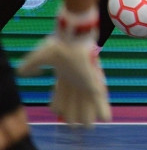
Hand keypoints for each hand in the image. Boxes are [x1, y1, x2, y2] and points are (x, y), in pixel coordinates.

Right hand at [17, 7, 110, 126]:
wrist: (74, 37)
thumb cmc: (60, 44)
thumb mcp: (40, 55)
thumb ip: (31, 65)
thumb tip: (22, 72)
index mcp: (65, 74)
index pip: (61, 93)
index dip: (59, 103)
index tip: (57, 111)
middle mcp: (78, 79)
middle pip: (75, 101)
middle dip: (73, 113)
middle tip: (72, 125)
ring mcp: (87, 81)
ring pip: (88, 103)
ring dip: (88, 115)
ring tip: (88, 127)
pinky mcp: (95, 82)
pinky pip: (100, 99)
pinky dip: (103, 109)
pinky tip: (106, 118)